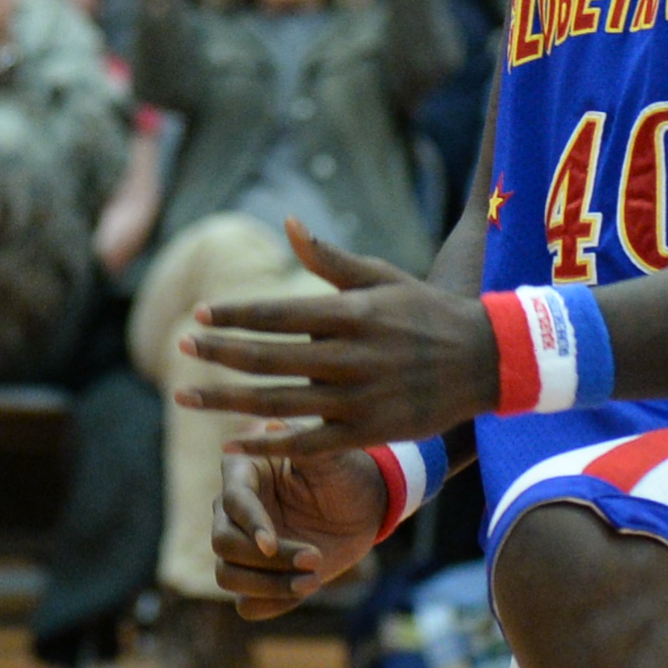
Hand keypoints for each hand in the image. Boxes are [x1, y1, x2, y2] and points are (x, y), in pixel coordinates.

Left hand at [170, 223, 501, 453]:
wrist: (487, 360)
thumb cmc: (428, 312)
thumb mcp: (382, 277)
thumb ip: (329, 258)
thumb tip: (285, 223)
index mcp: (351, 314)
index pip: (278, 314)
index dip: (235, 316)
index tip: (199, 317)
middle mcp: (351, 356)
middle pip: (269, 358)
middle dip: (219, 353)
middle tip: (180, 347)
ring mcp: (359, 398)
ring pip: (278, 403)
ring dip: (227, 401)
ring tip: (185, 397)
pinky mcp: (369, 431)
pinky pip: (308, 443)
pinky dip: (269, 444)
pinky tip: (233, 443)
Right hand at [214, 443, 398, 618]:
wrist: (365, 506)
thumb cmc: (345, 472)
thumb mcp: (330, 456)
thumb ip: (301, 443)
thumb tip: (271, 425)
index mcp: (243, 474)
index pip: (232, 502)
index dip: (250, 524)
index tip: (271, 543)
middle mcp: (234, 512)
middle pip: (223, 543)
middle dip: (265, 560)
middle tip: (314, 559)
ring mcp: (243, 547)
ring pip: (227, 576)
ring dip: (267, 586)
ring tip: (312, 582)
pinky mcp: (257, 578)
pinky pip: (247, 603)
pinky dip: (269, 605)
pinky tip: (303, 591)